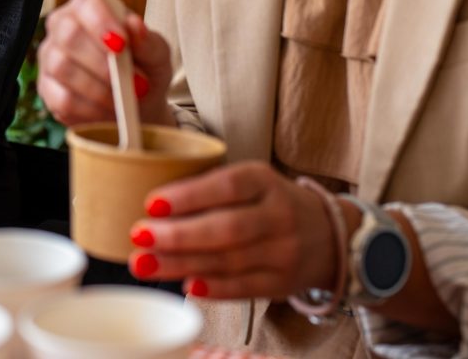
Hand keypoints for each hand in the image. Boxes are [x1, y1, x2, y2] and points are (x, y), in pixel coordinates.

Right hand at [37, 0, 173, 126]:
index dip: (102, 23)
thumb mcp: (156, 53)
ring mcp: (50, 55)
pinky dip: (89, 109)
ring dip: (98, 89)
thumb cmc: (144, 67)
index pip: (88, 3)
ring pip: (62, 67)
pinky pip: (61, 99)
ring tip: (123, 100)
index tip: (122, 45)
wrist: (136, 102)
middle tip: (130, 82)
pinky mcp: (46, 87)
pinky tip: (107, 112)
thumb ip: (147, 40)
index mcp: (91, 5)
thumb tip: (134, 26)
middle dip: (101, 62)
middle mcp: (63, 24)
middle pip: (69, 34)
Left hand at [125, 161, 337, 299]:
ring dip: (182, 264)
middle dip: (178, 235)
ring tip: (145, 264)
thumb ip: (210, 189)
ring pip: (229, 260)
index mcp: (265, 180)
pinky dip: (214, 288)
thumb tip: (153, 207)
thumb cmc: (270, 202)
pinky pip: (244, 287)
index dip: (189, 195)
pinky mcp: (282, 282)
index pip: (227, 185)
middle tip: (139, 236)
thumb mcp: (250, 182)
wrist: (329, 235)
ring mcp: (284, 251)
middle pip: (226, 228)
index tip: (151, 203)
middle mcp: (279, 214)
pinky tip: (186, 284)